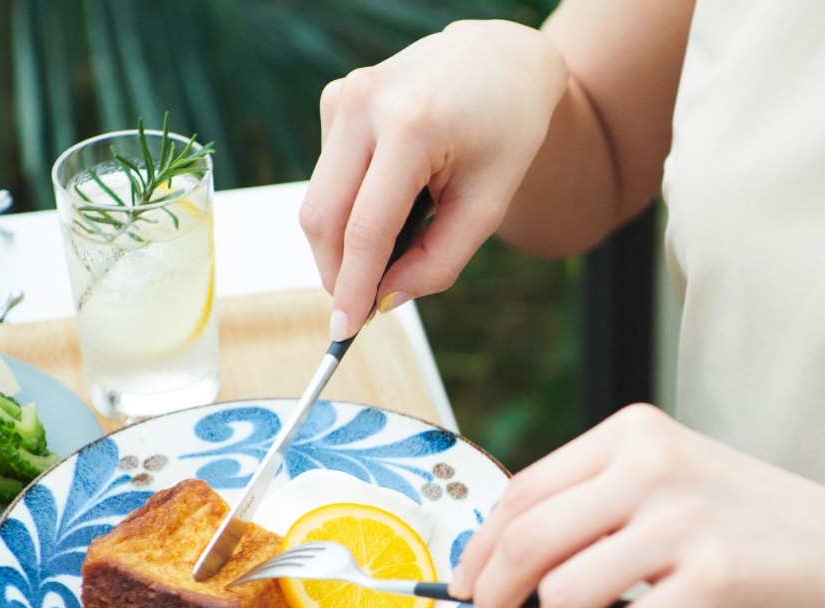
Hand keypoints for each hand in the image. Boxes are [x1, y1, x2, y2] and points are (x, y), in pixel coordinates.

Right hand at [299, 20, 567, 336]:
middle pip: (323, 217)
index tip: (344, 332)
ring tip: (399, 243)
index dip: (351, 287)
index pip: (365, 228)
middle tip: (363, 308)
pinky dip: (350, 206)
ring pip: (319, 199)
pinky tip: (395, 195)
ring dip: (346, 241)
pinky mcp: (334, 99)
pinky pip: (328, 175)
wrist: (501, 59)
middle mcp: (365, 105)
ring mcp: (343, 96)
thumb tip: (385, 300)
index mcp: (411, 127)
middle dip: (337, 273)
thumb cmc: (505, 132)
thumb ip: (440, 260)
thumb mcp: (489, 205)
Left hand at [450, 404, 824, 607]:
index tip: (467, 587)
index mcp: (633, 433)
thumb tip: (502, 565)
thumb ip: (594, 507)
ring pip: (565, 590)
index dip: (479, 549)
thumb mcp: (670, 486)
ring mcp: (685, 519)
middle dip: (492, 597)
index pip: (520, 491)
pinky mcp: (716, 575)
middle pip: (525, 539)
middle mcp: (653, 465)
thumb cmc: (752, 530)